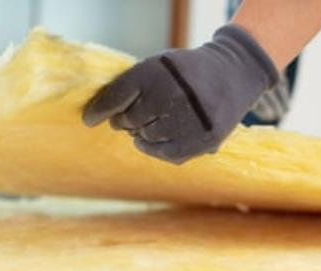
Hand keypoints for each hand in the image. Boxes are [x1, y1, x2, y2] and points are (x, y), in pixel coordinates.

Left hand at [82, 24, 278, 163]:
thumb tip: (94, 118)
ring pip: (145, 138)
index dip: (99, 110)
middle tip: (138, 114)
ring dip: (144, 133)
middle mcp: (172, 94)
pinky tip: (163, 135)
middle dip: (126, 120)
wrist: (231, 74)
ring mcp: (188, 120)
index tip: (89, 120)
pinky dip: (157, 148)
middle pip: (128, 120)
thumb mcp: (156, 66)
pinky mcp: (202, 140)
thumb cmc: (183, 73)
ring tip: (159, 120)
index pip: (116, 96)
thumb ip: (129, 88)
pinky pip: (165, 154)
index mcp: (156, 70)